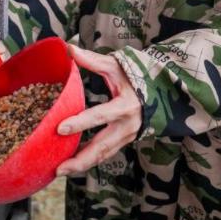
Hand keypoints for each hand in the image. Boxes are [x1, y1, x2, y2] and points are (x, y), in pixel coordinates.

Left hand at [56, 44, 141, 175]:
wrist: (162, 91)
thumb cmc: (135, 75)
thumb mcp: (116, 65)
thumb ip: (92, 60)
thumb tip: (68, 48)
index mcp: (125, 105)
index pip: (100, 116)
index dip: (80, 123)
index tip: (59, 128)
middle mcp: (128, 126)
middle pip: (102, 148)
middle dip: (80, 160)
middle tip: (58, 168)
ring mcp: (128, 137)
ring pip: (103, 155)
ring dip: (82, 165)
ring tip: (60, 171)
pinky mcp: (125, 141)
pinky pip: (105, 153)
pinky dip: (89, 160)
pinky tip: (72, 164)